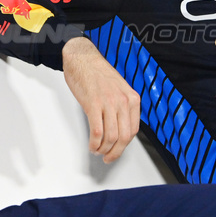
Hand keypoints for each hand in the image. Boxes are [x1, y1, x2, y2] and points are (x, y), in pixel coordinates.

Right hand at [63, 36, 139, 162]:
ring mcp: (109, 102)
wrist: (82, 58)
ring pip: (111, 137)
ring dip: (103, 149)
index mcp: (132, 98)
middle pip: (124, 137)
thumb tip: (119, 129)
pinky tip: (92, 145)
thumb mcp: (118, 89)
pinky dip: (94, 143)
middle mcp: (123, 101)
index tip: (117, 151)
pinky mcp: (93, 104)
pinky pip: (97, 131)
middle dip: (115, 153)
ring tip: (97, 151)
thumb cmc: (97, 73)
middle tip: (108, 158)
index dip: (124, 145)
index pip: (133, 130)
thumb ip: (122, 107)